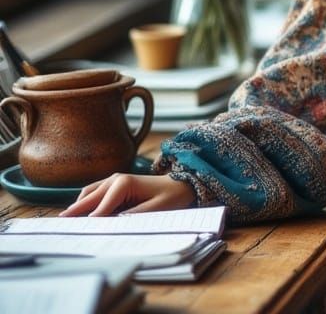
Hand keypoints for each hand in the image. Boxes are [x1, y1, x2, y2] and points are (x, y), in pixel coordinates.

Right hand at [60, 173, 196, 216]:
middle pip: (88, 200)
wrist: (181, 184)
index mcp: (123, 184)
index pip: (99, 209)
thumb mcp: (153, 211)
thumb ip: (131, 218)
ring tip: (63, 225)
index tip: (74, 236)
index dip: (87, 224)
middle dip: (74, 214)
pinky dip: (85, 204)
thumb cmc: (169, 197)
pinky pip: (94, 195)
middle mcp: (114, 179)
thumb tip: (110, 226)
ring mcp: (112, 180)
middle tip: (56, 229)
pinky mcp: (113, 184)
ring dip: (77, 208)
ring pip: (87, 195)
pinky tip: (79, 218)